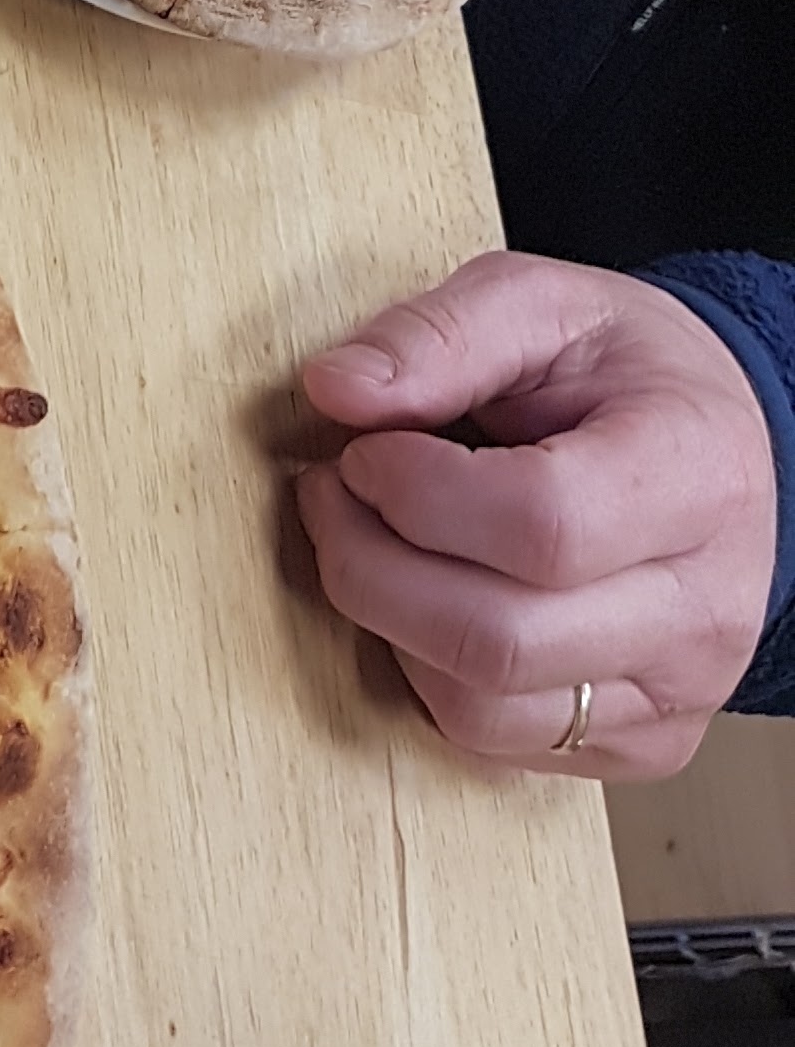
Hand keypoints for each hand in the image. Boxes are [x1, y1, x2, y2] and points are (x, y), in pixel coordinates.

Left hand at [295, 253, 779, 776]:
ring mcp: (675, 692)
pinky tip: (426, 598)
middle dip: (371, 566)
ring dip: (385, 625)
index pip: (541, 524)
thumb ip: (439, 334)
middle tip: (331, 495)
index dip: (417, 493)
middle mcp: (703, 607)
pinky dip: (426, 675)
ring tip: (370, 542)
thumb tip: (338, 388)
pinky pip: (495, 741)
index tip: (364, 450)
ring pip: (483, 708)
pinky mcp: (642, 743)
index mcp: (695, 476)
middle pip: (497, 638)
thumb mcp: (543, 303)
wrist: (716, 448)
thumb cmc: (629, 375)